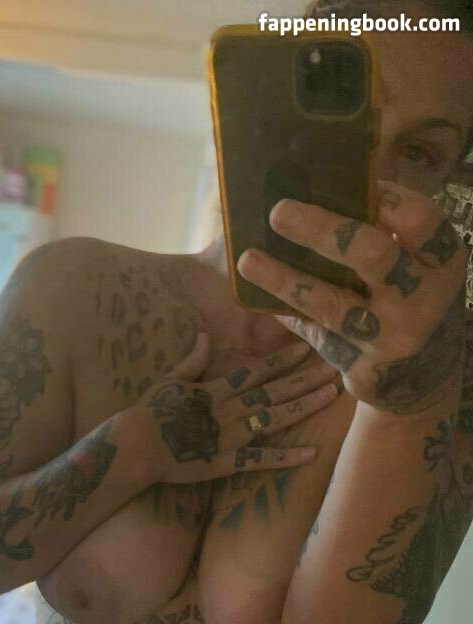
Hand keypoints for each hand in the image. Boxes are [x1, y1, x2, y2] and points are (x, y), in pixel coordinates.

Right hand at [126, 330, 337, 485]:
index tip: (306, 347)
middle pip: (273, 390)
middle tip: (336, 366)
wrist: (135, 447)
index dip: (282, 359)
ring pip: (273, 418)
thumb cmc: (149, 413)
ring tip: (332, 395)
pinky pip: (258, 461)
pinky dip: (284, 458)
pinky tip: (311, 454)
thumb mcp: (171, 380)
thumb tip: (206, 335)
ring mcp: (228, 437)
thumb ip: (194, 360)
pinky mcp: (224, 463)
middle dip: (305, 377)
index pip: (255, 371)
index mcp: (215, 390)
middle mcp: (227, 410)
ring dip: (304, 406)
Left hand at [236, 179, 469, 416]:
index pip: (418, 220)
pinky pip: (316, 336)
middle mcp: (423, 298)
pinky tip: (262, 299)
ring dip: (286, 280)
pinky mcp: (363, 367)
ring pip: (332, 304)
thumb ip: (383, 232)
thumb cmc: (410, 297)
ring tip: (247, 260)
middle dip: (321, 230)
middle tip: (278, 212)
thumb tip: (317, 186)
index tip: (338, 183)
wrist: (423, 374)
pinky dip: (289, 315)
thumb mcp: (416, 264)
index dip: (383, 198)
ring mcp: (392, 336)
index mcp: (441, 260)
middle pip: (372, 254)